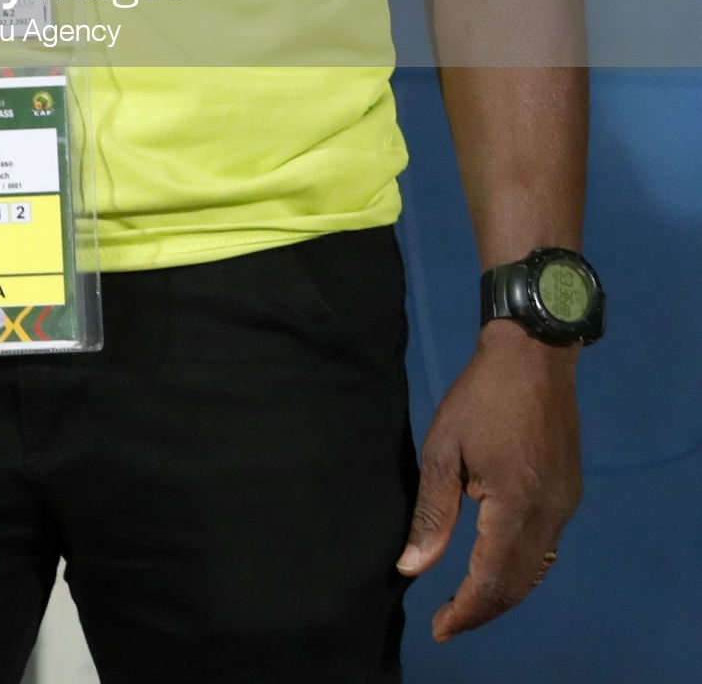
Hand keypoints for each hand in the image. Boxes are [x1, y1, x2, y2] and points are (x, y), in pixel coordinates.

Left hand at [397, 322, 582, 641]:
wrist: (534, 353)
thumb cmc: (481, 396)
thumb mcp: (443, 450)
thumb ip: (432, 514)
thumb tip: (413, 569)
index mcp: (516, 509)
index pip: (492, 581)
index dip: (465, 611)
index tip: (438, 628)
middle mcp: (549, 516)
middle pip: (518, 584)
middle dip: (483, 609)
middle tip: (447, 620)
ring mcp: (565, 505)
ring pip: (536, 569)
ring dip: (503, 590)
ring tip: (467, 600)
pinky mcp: (569, 491)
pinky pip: (546, 547)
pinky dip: (521, 567)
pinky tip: (497, 563)